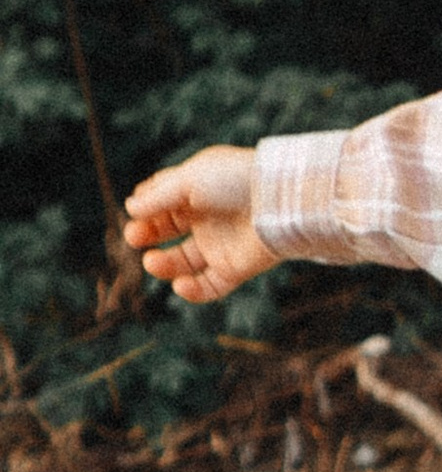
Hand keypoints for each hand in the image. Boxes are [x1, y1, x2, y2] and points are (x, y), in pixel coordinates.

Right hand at [123, 147, 277, 303]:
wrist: (280, 203)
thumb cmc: (235, 181)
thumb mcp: (189, 180)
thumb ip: (158, 196)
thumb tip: (130, 208)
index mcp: (197, 190)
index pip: (162, 201)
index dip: (145, 207)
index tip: (134, 210)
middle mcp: (208, 218)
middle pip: (167, 231)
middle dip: (146, 235)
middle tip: (134, 237)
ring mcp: (221, 244)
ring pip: (183, 262)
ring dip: (163, 265)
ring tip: (153, 261)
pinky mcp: (235, 268)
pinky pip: (209, 287)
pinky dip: (192, 291)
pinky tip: (180, 285)